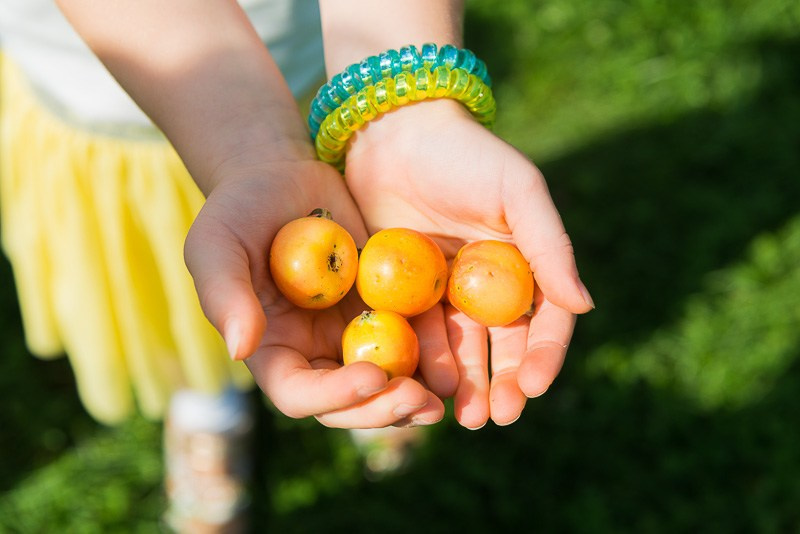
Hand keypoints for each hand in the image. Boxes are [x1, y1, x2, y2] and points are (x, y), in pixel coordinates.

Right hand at [184, 157, 443, 427]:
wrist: (283, 176)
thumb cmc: (239, 208)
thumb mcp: (217, 244)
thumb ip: (225, 295)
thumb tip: (241, 351)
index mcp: (274, 350)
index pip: (299, 393)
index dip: (334, 396)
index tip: (371, 377)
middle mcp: (314, 352)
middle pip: (349, 403)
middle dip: (383, 408)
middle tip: (421, 401)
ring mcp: (352, 333)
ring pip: (385, 383)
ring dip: (413, 396)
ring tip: (446, 396)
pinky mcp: (385, 308)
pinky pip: (411, 341)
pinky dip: (432, 355)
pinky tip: (460, 354)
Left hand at [343, 100, 594, 428]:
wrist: (392, 131)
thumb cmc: (465, 154)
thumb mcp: (518, 190)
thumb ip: (550, 245)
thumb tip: (584, 305)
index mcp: (523, 264)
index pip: (543, 321)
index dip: (542, 356)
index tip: (532, 387)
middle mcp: (487, 284)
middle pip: (502, 346)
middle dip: (502, 385)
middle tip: (494, 418)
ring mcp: (444, 291)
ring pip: (459, 349)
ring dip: (463, 384)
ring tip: (460, 414)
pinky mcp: (402, 291)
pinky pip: (415, 333)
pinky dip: (420, 361)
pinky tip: (420, 384)